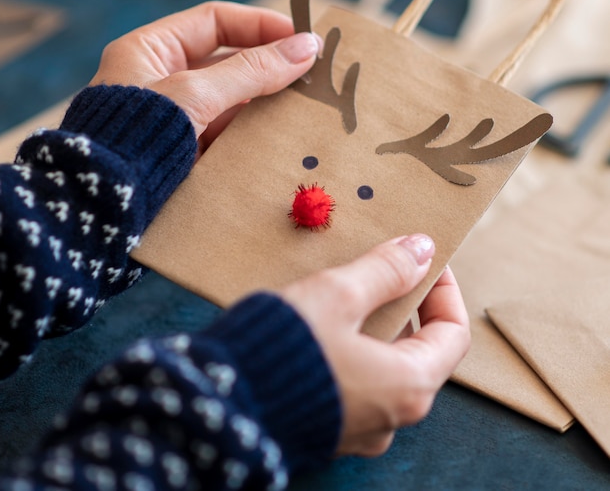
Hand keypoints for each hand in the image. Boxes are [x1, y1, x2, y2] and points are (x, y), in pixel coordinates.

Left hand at [90, 2, 320, 149]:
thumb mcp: (196, 93)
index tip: (300, 35)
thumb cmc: (138, 135)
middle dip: (269, 64)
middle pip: (227, 60)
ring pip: (231, 99)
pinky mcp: (187, 149)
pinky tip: (281, 133)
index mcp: (151, 50)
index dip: (259, 24)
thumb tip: (306, 48)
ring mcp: (175, 117)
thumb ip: (251, 70)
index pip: (214, 21)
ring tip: (305, 102)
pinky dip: (254, 132)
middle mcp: (162, 79)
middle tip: (312, 70)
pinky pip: (228, 131)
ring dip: (265, 100)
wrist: (104, 203)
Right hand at [281, 234, 469, 456]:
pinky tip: (326, 327)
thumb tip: (422, 248)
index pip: (453, 333)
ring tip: (352, 292)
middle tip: (388, 270)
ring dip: (379, 327)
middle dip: (409, 306)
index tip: (425, 261)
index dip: (444, 290)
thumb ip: (385, 271)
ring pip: (386, 367)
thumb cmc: (285, 352)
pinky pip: (357, 383)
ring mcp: (360, 428)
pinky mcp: (329, 427)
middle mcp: (391, 416)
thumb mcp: (339, 296)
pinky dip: (354, 351)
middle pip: (421, 350)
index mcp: (407, 386)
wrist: (221, 410)